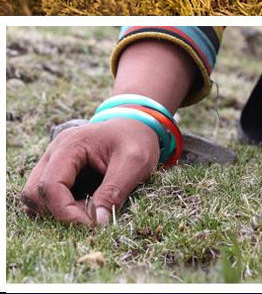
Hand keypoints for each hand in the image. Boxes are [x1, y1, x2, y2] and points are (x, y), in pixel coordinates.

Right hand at [21, 119, 159, 225]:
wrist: (137, 125)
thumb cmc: (136, 139)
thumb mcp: (134, 163)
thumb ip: (114, 192)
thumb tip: (97, 223)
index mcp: (71, 144)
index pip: (50, 186)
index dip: (65, 212)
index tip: (91, 225)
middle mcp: (55, 152)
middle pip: (34, 192)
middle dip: (58, 213)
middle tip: (89, 217)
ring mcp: (53, 161)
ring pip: (36, 196)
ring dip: (57, 212)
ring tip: (88, 210)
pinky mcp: (58, 172)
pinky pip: (47, 197)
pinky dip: (60, 208)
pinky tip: (85, 205)